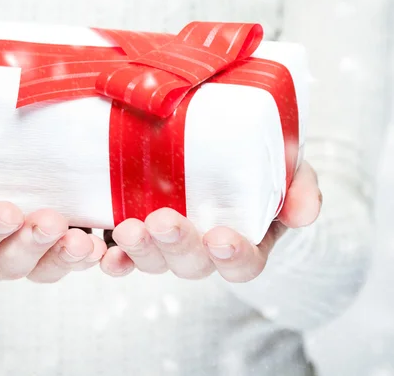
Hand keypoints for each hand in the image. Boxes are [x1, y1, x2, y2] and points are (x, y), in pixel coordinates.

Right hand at [0, 127, 105, 282]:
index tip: (6, 213)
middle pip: (2, 265)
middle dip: (28, 246)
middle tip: (50, 222)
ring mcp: (21, 248)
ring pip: (40, 269)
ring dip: (62, 258)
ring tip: (83, 241)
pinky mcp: (52, 242)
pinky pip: (68, 261)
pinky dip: (86, 258)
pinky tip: (101, 246)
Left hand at [100, 161, 321, 282]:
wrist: (222, 142)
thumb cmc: (258, 161)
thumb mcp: (289, 167)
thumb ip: (300, 187)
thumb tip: (305, 213)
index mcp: (243, 241)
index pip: (242, 264)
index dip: (233, 257)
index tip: (221, 238)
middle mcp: (203, 250)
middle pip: (192, 264)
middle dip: (178, 247)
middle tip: (163, 222)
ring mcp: (168, 243)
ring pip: (155, 260)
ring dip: (141, 251)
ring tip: (127, 230)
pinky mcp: (139, 229)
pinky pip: (124, 253)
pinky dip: (113, 257)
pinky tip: (103, 249)